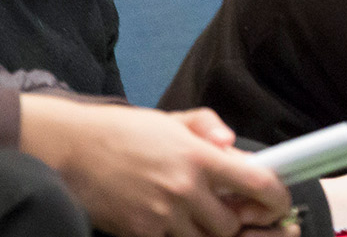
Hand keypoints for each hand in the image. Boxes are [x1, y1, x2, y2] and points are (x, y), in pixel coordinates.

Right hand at [20, 96, 290, 236]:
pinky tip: (165, 219)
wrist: (69, 149)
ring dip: (205, 232)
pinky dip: (176, 235)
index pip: (259, 185)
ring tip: (192, 214)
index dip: (277, 199)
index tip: (277, 203)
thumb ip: (207, 126)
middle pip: (232, 225)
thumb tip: (232, 144)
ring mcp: (163, 215)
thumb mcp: (169, 120)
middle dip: (234, 221)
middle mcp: (185, 189)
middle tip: (225, 209)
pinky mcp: (141, 233)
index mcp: (199, 157)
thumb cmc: (122, 133)